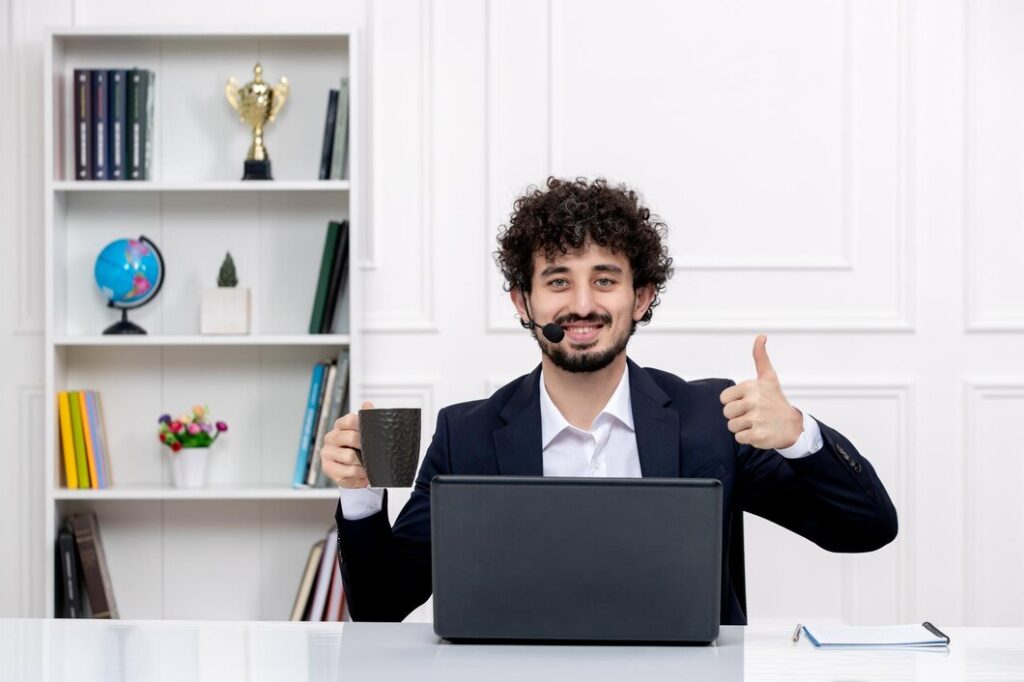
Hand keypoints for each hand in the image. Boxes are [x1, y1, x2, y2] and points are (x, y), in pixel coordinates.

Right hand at [320, 401, 374, 487]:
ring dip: (363, 463)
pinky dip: (359, 474)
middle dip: (365, 446)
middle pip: (351, 438)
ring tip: (369, 465)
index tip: (373, 434)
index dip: (363, 426)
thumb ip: (367, 418)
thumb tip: (367, 404)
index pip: (350, 420)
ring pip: (349, 457)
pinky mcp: (328, 469)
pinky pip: (347, 472)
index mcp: (340, 426)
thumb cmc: (357, 448)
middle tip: (374, 452)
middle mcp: (331, 438)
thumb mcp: (363, 432)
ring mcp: (327, 453)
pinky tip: (363, 474)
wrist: (350, 469)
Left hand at [719, 335, 802, 449]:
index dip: (733, 401)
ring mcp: (756, 419)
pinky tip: (759, 431)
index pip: (724, 398)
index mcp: (752, 386)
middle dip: (736, 415)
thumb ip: (760, 357)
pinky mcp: (758, 435)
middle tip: (752, 414)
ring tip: (756, 423)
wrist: (793, 426)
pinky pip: (739, 438)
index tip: (747, 401)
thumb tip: (761, 335)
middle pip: (727, 413)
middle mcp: (754, 402)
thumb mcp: (768, 377)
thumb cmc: (775, 400)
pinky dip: (747, 438)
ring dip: (742, 427)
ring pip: (732, 426)